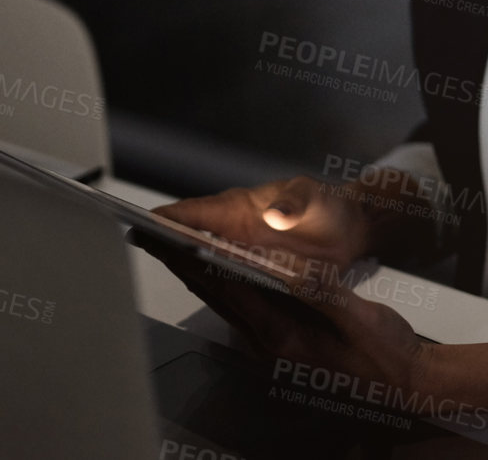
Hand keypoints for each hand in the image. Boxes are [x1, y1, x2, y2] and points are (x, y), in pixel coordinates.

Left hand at [148, 237, 433, 398]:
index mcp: (285, 339)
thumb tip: (290, 269)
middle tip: (161, 240)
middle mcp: (271, 349)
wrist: (405, 383)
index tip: (176, 241)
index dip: (200, 263)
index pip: (232, 293)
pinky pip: (245, 315)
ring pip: (228, 308)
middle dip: (189, 269)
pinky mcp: (282, 349)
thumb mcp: (358, 317)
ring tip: (180, 250)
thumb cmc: (385, 353)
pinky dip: (228, 290)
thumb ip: (322, 292)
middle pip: (220, 301)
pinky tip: (222, 273)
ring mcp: (274, 352)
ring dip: (204, 279)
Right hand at [153, 175, 375, 278]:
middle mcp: (232, 227)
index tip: (142, 226)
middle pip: (187, 235)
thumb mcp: (314, 198)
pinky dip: (204, 281)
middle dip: (163, 242)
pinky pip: (220, 276)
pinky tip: (196, 290)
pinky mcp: (250, 268)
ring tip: (160, 271)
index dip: (167, 219)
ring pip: (199, 258)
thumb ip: (294, 203)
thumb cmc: (327, 205)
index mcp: (239, 207)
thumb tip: (274, 214)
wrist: (348, 228)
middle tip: (139, 248)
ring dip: (180, 264)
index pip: (194, 211)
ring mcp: (238, 249)